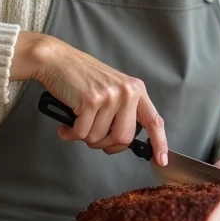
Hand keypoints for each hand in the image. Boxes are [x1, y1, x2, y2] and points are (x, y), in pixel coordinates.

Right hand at [12, 31, 168, 165]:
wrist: (58, 61)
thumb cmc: (82, 78)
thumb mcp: (113, 89)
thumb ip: (123, 111)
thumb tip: (123, 140)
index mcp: (135, 90)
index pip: (154, 121)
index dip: (159, 143)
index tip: (161, 160)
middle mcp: (126, 92)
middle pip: (123, 138)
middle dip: (105, 144)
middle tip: (93, 134)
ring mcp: (109, 96)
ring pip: (99, 138)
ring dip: (84, 135)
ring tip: (78, 120)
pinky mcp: (90, 101)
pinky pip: (82, 133)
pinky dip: (71, 133)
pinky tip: (67, 123)